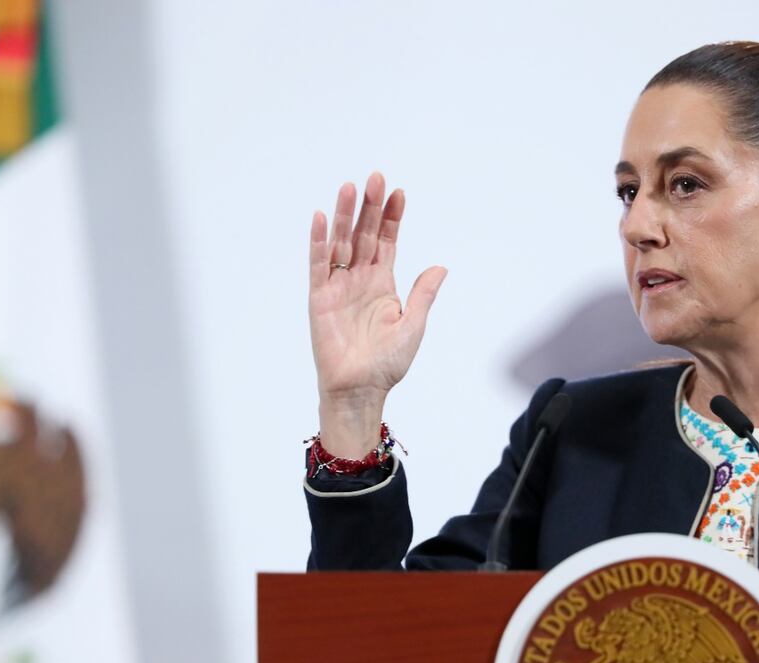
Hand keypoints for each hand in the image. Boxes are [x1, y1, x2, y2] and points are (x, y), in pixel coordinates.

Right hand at [309, 172, 446, 455]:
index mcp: (382, 283)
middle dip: (371, 207)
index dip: (392, 218)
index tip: (399, 192)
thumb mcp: (413, 325)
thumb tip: (440, 267)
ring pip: (341, 243)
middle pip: (365, 235)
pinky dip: (319, 242)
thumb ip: (422, 294)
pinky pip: (318, 265)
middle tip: (376, 177)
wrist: (360, 390)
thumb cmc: (386, 364)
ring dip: (346, 216)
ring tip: (351, 188)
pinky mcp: (319, 298)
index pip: (387, 242)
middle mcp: (359, 279)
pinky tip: (322, 218)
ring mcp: (338, 286)